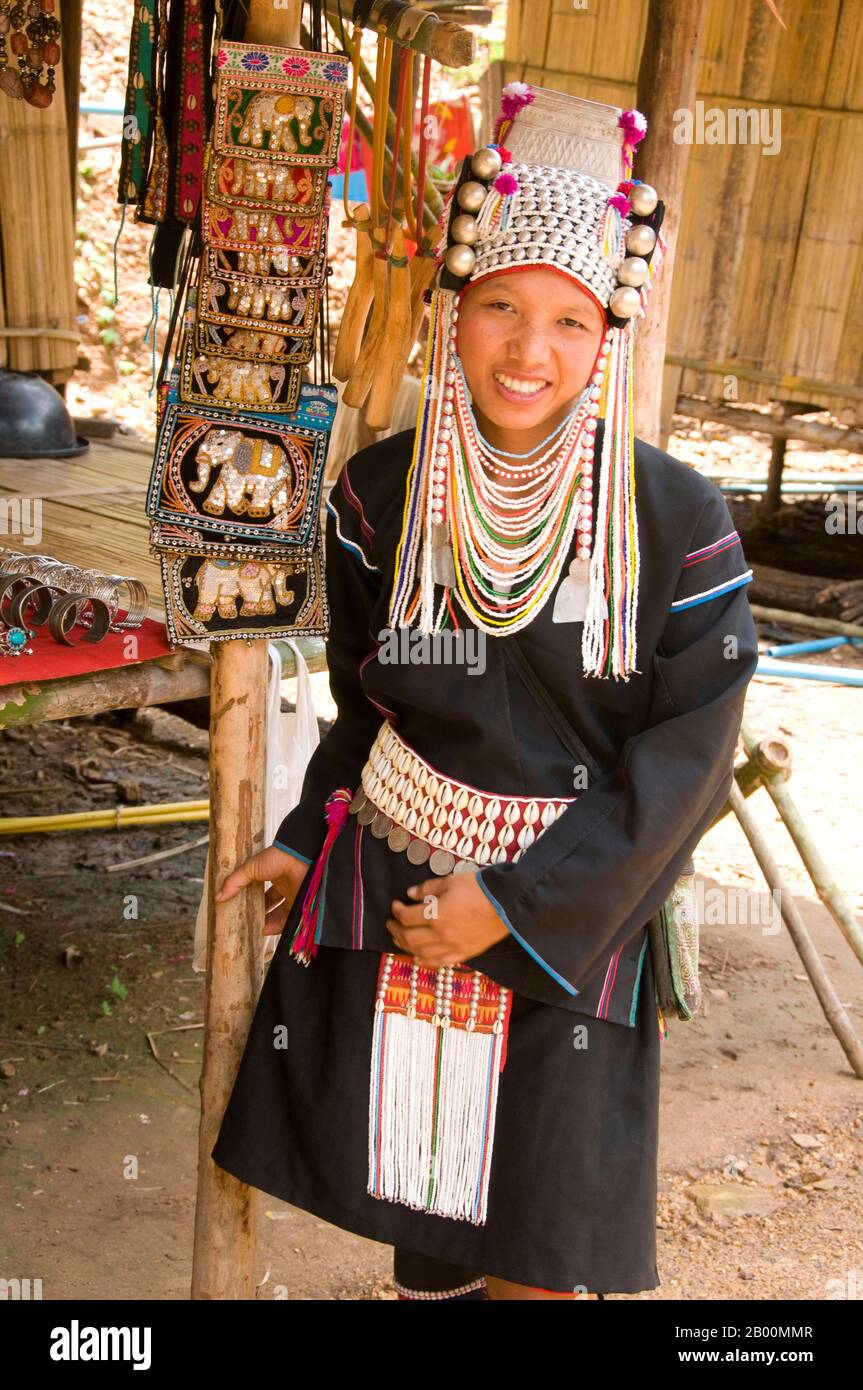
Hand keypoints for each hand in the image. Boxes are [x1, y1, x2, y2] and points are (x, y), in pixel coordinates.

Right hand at [215, 846, 309, 935]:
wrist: (300, 856)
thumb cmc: (277, 856)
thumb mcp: (251, 868)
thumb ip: (235, 882)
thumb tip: (218, 897)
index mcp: (273, 874)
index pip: (262, 891)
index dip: (253, 900)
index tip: (242, 910)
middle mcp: (284, 885)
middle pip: (271, 905)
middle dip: (260, 914)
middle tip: (247, 922)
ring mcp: (293, 895)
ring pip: (279, 914)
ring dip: (267, 922)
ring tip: (254, 929)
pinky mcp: (300, 905)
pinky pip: (288, 920)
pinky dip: (277, 927)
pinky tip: (264, 930)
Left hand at [386, 869, 509, 967]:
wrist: (507, 905)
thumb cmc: (479, 889)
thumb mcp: (451, 881)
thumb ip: (428, 888)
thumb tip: (410, 894)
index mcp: (436, 915)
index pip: (407, 916)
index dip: (397, 911)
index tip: (395, 905)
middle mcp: (440, 935)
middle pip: (409, 938)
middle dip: (396, 930)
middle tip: (391, 923)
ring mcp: (452, 947)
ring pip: (421, 953)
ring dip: (406, 947)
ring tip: (399, 939)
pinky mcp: (463, 954)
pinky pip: (439, 962)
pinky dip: (425, 961)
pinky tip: (417, 958)